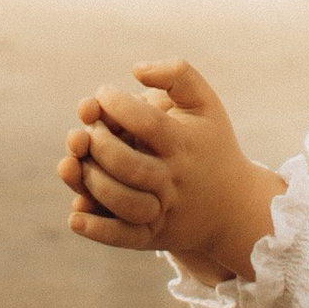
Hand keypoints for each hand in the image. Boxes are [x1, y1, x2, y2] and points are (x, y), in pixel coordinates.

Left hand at [56, 58, 284, 282]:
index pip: (146, 122)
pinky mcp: (152, 236)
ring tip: (77, 162)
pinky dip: (98, 230)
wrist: (233, 205)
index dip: (116, 104)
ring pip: (123, 201)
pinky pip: (123, 238)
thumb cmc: (210, 144)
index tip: (101, 94)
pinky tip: (75, 217)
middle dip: (98, 143)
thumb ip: (177, 74)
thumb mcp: (204, 103)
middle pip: (129, 165)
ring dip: (91, 181)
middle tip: (87, 130)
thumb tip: (136, 69)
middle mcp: (173, 179)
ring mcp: (163, 210)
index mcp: (183, 143)